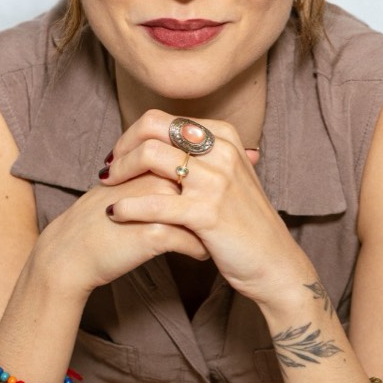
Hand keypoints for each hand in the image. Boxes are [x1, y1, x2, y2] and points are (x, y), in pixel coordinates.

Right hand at [31, 171, 210, 301]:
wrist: (70, 252)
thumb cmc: (101, 220)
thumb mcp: (128, 187)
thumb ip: (157, 174)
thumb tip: (187, 174)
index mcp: (151, 161)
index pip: (198, 163)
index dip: (210, 186)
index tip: (215, 203)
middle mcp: (157, 175)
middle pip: (207, 187)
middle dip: (219, 206)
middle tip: (220, 224)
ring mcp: (157, 202)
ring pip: (206, 214)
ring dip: (214, 230)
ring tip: (213, 240)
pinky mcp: (155, 232)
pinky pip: (194, 242)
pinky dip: (201, 251)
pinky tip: (201, 255)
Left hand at [100, 110, 311, 307]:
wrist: (275, 262)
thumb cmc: (246, 223)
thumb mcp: (232, 176)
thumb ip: (203, 155)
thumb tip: (163, 140)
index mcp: (225, 137)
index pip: (164, 120)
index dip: (134, 134)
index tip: (121, 153)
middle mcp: (221, 151)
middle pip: (153, 128)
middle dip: (123, 145)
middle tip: (109, 167)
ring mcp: (215, 180)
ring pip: (149, 155)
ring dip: (120, 170)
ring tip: (107, 187)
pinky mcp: (206, 212)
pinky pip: (153, 201)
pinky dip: (127, 206)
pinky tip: (114, 213)